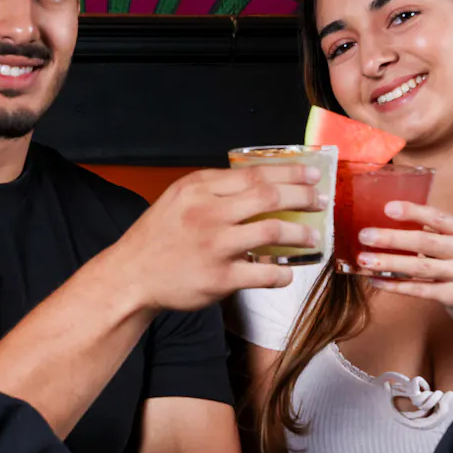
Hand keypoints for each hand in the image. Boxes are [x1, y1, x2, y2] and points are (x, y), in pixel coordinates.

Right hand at [112, 164, 325, 311]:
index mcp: (199, 189)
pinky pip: (263, 273)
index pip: (255, 174)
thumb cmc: (159, 236)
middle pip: (268, 198)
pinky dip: (282, 273)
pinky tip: (287, 273)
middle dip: (303, 198)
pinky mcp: (219, 278)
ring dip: (300, 234)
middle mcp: (207, 213)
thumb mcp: (180, 198)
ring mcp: (214, 247)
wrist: (132, 275)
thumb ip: (215, 189)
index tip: (312, 176)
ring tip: (313, 237)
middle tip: (320, 203)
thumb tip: (262, 183)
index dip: (290, 174)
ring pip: (272, 233)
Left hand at [355, 201, 452, 324]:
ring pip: (419, 267)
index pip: (437, 217)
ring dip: (388, 263)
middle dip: (392, 238)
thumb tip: (389, 225)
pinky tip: (376, 280)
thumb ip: (435, 234)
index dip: (413, 212)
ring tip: (364, 260)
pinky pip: (420, 290)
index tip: (388, 208)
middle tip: (364, 236)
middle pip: (425, 242)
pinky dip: (395, 285)